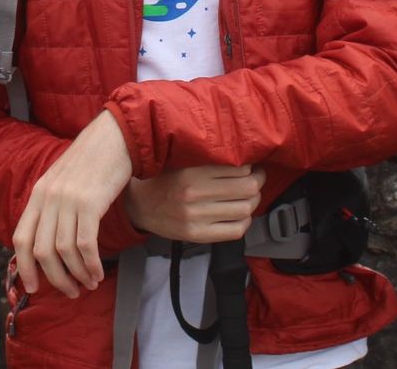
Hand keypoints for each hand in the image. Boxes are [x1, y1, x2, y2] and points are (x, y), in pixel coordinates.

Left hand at [12, 111, 133, 297]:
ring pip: (63, 251)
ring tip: (89, 284)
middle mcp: (48, 197)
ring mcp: (68, 200)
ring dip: (77, 274)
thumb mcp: (62, 181)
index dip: (24, 267)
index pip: (20, 238)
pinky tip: (98, 272)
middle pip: (41, 251)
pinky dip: (90, 264)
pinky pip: (86, 244)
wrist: (114, 137)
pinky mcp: (90, 203)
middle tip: (70, 292)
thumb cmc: (92, 162)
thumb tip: (49, 245)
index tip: (34, 288)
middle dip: (55, 278)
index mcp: (38, 194)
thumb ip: (52, 207)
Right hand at [123, 163, 265, 242]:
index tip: (252, 166)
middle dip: (258, 182)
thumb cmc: (162, 180)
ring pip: (244, 209)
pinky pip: (235, 230)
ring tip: (250, 195)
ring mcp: (197, 218)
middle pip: (246, 188)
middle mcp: (194, 195)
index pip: (237, 169)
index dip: (251, 167)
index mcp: (191, 173)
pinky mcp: (198, 235)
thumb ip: (208, 162)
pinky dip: (246, 221)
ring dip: (254, 201)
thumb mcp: (181, 163)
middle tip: (258, 178)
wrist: (139, 205)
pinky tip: (242, 214)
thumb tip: (242, 160)